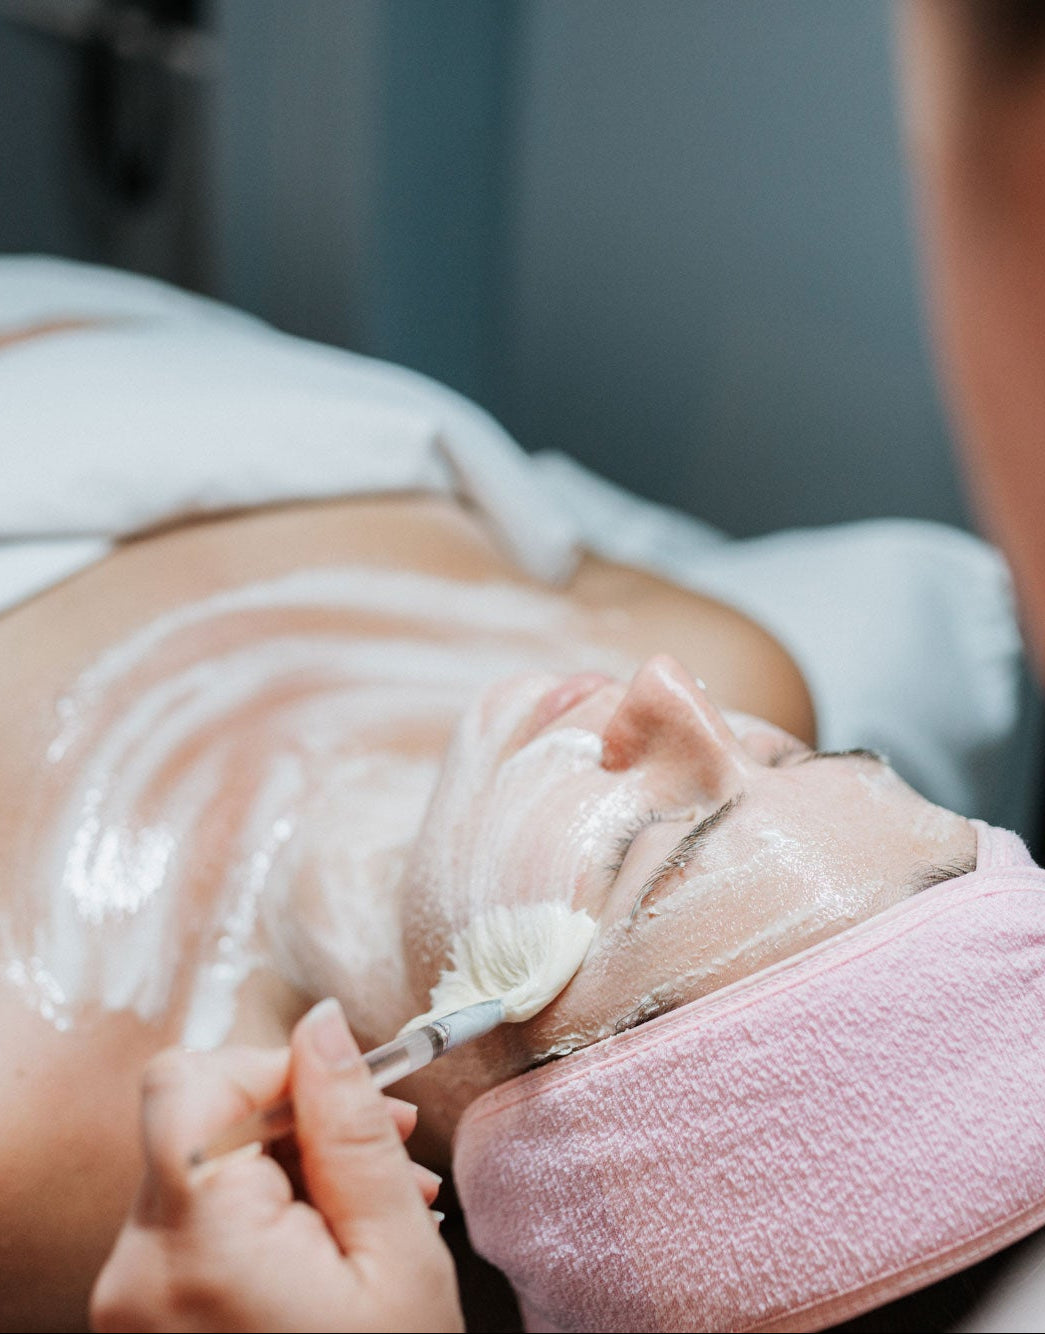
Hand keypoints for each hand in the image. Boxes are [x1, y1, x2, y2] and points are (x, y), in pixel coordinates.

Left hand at [90, 1000, 463, 1332]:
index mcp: (196, 1247)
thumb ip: (352, 1130)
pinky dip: (264, 1217)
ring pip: (204, 1171)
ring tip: (380, 1210)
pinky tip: (333, 1247)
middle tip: (393, 1150)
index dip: (271, 1067)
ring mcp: (132, 1303)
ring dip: (292, 1170)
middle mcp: (135, 1271)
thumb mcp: (394, 1258)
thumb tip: (322, 1024)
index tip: (347, 1097)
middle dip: (299, 1120)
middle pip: (198, 1123)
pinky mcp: (144, 1321)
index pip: (187, 1082)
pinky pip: (196, 1227)